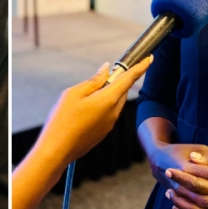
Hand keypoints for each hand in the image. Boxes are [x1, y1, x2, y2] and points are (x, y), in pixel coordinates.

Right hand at [37, 56, 152, 165]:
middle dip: (118, 80)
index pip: (129, 79)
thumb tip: (106, 70)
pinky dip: (103, 105)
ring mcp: (110, 124)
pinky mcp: (104, 132)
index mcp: (108, 99)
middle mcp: (113, 112)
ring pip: (115, 102)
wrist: (57, 149)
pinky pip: (109, 113)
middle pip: (122, 90)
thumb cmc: (63, 120)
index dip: (140, 67)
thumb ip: (93, 81)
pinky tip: (86, 109)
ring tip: (88, 95)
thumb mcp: (74, 94)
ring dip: (109, 93)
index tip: (149, 59)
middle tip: (106, 74)